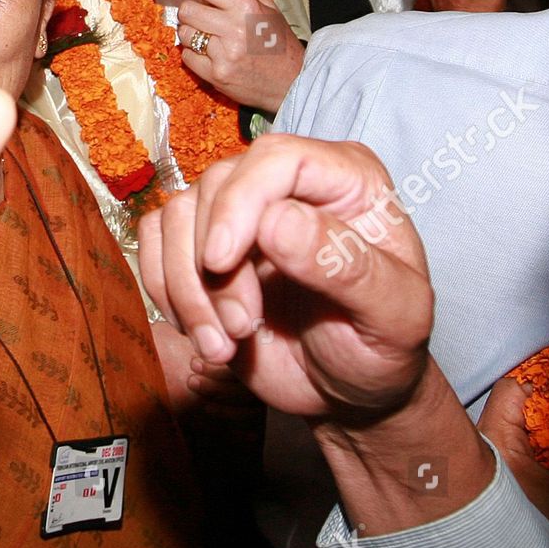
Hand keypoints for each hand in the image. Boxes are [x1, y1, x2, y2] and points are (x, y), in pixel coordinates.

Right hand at [139, 134, 432, 421]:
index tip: (222, 262)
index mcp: (347, 179)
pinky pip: (156, 243)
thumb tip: (277, 220)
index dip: (240, 202)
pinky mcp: (204, 245)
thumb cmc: (382, 348)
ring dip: (187, 287)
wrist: (351, 389)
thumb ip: (344, 266)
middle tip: (240, 329)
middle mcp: (290, 183)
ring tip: (223, 346)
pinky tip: (203, 335)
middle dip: (215, 267)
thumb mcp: (392, 316)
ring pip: (179, 215)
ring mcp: (243, 213)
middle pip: (219, 186)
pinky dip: (165, 291)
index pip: (277, 158)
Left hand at [149, 0, 302, 115]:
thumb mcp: (266, 7)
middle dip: (191, 14)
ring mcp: (223, 54)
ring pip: (184, 34)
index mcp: (246, 6)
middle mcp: (233, 28)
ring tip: (216, 41)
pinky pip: (187, 57)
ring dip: (193, 35)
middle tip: (208, 22)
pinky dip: (195, 55)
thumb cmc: (277, 41)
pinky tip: (214, 58)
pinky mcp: (216, 75)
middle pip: (187, 10)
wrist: (292, 81)